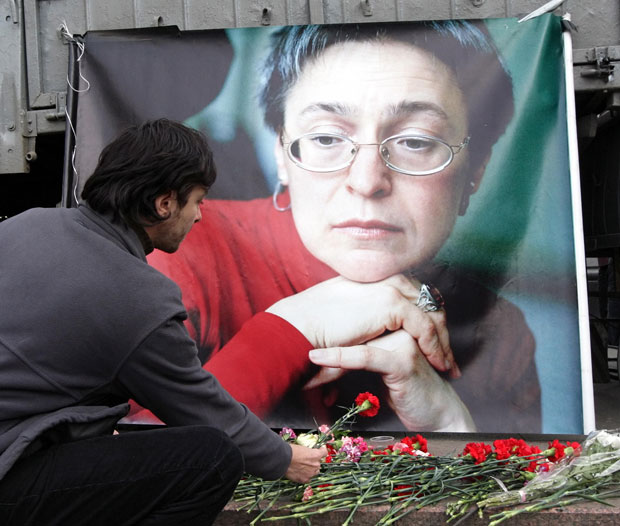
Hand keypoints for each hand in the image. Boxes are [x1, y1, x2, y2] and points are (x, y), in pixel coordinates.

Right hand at [266, 274, 458, 376]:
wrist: (299, 324)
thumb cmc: (315, 323)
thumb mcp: (349, 312)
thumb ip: (368, 311)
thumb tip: (377, 325)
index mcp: (379, 275)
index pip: (417, 294)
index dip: (429, 317)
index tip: (435, 341)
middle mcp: (388, 276)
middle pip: (430, 302)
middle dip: (442, 329)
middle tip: (448, 356)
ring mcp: (391, 286)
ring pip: (432, 314)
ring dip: (442, 341)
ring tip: (446, 365)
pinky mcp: (391, 303)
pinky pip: (424, 327)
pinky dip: (434, 346)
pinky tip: (436, 363)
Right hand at [284, 444, 326, 482]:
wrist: (283, 460)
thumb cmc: (291, 451)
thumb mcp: (302, 448)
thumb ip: (309, 453)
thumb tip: (308, 453)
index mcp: (316, 455)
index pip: (324, 452)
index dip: (321, 451)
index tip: (320, 450)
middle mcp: (316, 465)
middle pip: (318, 464)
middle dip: (313, 462)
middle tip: (306, 461)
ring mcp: (311, 473)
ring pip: (314, 472)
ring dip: (310, 470)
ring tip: (302, 468)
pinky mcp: (305, 480)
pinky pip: (308, 478)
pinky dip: (305, 476)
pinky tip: (299, 473)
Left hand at [306, 330, 474, 431]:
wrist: (438, 416)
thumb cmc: (407, 392)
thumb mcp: (379, 366)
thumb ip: (360, 351)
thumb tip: (321, 350)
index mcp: (396, 318)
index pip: (355, 317)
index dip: (327, 330)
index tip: (299, 341)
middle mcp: (401, 323)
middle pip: (354, 326)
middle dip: (323, 339)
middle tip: (293, 349)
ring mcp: (404, 338)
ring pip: (356, 339)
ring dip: (326, 355)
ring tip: (301, 363)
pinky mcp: (402, 359)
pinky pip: (364, 355)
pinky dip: (337, 358)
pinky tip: (316, 360)